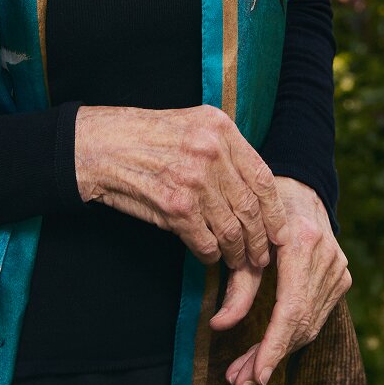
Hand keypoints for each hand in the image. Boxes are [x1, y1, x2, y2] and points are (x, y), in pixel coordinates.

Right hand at [74, 104, 288, 270]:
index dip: (275, 211)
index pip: (263, 177)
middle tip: (261, 256)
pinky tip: (210, 255)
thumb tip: (254, 186)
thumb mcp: (193, 124)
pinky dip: (211, 255)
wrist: (103, 145)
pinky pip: (205, 242)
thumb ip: (225, 148)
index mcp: (220, 128)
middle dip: (260, 239)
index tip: (281, 231)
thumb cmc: (147, 136)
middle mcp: (211, 152)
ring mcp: (194, 180)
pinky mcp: (175, 207)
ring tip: (237, 261)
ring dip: (237, 253)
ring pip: (231, 229)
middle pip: (250, 208)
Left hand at [209, 175, 351, 384]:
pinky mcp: (341, 276)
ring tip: (245, 372)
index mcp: (303, 241)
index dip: (274, 345)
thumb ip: (237, 282)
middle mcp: (328, 257)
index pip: (292, 308)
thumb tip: (219, 326)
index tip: (258, 374)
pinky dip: (291, 336)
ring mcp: (338, 268)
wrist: (302, 186)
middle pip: (300, 324)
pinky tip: (267, 350)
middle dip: (268, 356)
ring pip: (308, 326)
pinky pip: (315, 316)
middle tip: (239, 381)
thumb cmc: (265, 205)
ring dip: (277, 352)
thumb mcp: (244, 235)